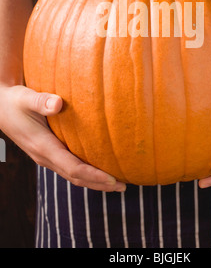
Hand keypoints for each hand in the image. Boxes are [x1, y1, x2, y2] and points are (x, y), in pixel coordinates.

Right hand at [0, 84, 125, 191]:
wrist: (0, 107)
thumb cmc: (15, 101)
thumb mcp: (26, 98)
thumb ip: (41, 101)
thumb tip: (58, 104)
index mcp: (43, 147)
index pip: (73, 168)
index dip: (94, 176)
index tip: (113, 180)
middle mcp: (45, 157)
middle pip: (76, 177)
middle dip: (99, 184)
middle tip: (124, 187)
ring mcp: (46, 157)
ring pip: (73, 175)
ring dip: (94, 181)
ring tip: (117, 183)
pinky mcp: (48, 153)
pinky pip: (69, 167)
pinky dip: (86, 173)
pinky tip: (99, 168)